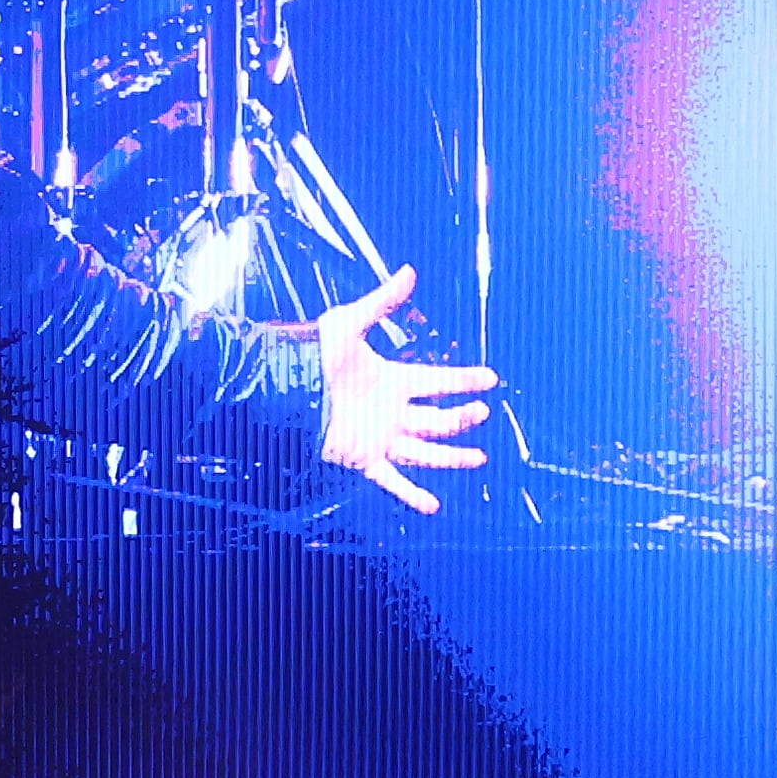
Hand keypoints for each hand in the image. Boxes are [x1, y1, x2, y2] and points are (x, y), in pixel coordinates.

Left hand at [314, 268, 495, 510]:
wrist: (285, 387)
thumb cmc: (313, 352)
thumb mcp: (349, 323)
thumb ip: (382, 302)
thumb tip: (410, 271)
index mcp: (393, 380)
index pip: (438, 382)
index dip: (465, 380)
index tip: (491, 378)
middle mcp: (392, 411)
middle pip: (437, 419)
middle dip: (462, 417)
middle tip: (483, 412)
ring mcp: (380, 437)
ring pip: (425, 451)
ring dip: (452, 457)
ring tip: (479, 459)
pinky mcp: (364, 458)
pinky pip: (393, 480)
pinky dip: (412, 495)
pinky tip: (433, 506)